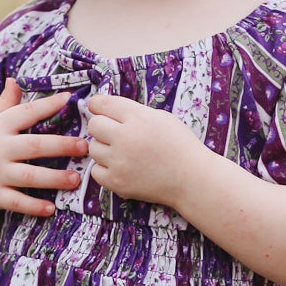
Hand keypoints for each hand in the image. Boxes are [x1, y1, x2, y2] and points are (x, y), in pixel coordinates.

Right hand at [0, 79, 88, 220]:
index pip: (25, 113)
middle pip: (34, 146)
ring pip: (30, 176)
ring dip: (55, 178)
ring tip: (77, 180)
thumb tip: (16, 81)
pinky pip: (16, 202)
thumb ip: (2, 105)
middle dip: (61, 145)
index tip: (70, 99)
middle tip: (85, 146)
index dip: (47, 105)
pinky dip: (33, 206)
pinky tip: (51, 208)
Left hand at [83, 92, 206, 208]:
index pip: (102, 104)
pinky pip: (95, 171)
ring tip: (122, 153)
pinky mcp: (117, 182)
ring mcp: (119, 161)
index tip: (98, 109)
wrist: (192, 179)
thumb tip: (108, 109)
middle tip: (115, 135)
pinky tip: (120, 168)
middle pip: (94, 125)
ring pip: (93, 148)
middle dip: (102, 127)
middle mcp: (125, 137)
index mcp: (138, 117)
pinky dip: (105, 170)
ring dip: (104, 150)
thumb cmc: (180, 146)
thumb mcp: (162, 118)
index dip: (97, 105)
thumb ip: (134, 112)